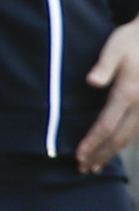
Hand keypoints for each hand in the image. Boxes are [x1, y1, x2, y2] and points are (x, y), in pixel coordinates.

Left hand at [77, 17, 138, 170]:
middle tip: (82, 169)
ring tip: (95, 166)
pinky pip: (137, 131)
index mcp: (128, 92)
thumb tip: (92, 81)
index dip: (92, 142)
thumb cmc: (132, 41)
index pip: (107, 125)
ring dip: (111, 153)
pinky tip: (114, 150)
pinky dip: (123, 143)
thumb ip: (104, 65)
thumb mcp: (115, 47)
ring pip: (129, 137)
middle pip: (118, 137)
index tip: (78, 156)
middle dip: (100, 154)